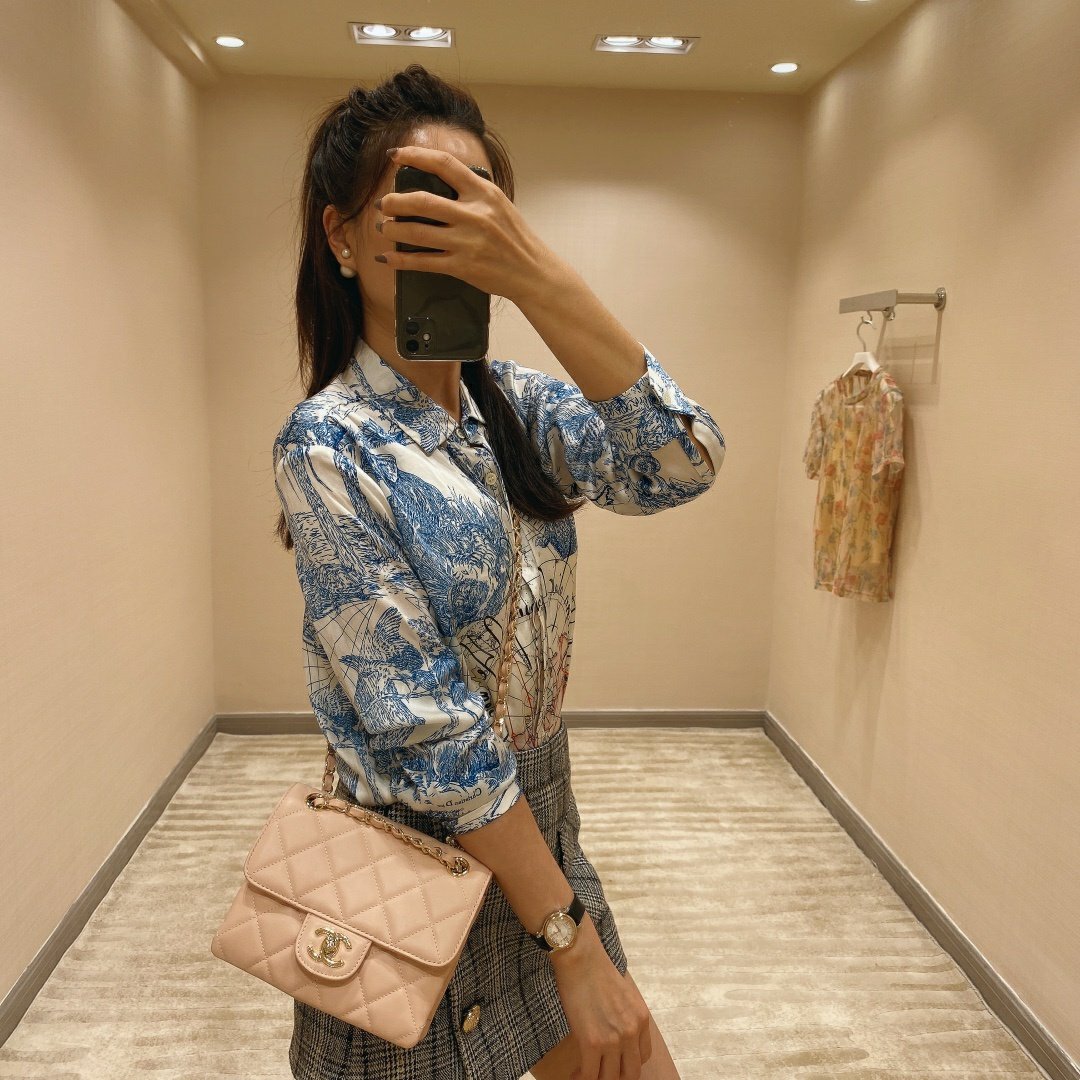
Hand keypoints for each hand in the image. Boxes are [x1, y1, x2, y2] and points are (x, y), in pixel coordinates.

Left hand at [374, 144, 559, 303]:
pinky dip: (401, 261)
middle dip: (395, 201)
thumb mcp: (499, 204)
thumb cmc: (515, 238)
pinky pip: (423, 262)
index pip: (444, 165)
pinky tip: (388, 258)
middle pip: (422, 201)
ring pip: (417, 233)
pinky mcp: (462, 267)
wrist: (533, 272)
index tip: (395, 155)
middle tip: (384, 203)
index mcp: (483, 192)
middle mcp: (474, 215)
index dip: (415, 156)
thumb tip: (438, 184)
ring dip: (393, 230)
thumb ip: (472, 192)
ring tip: (384, 228)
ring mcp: (467, 242)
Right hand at [549, 913, 652, 1079]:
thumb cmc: (596, 970)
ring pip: (610, 1078)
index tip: (615, 1064)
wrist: (580, 957)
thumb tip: (616, 1033)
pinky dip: (582, 1078)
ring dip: (598, 1078)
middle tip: (600, 1072)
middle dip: (615, 1076)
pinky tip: (575, 1074)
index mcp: (642, 1019)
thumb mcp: (624, 994)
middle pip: (630, 1073)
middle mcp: (632, 1032)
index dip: (628, 1065)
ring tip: (585, 1073)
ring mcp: (613, 1039)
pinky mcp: (592, 1043)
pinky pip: (591, 1074)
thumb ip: (626, 1017)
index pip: (643, 1057)